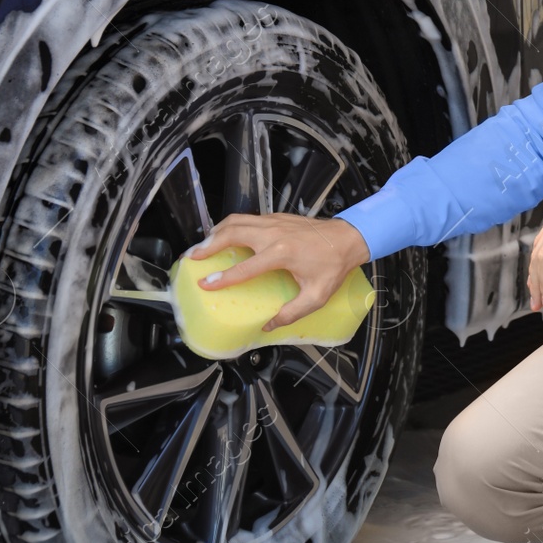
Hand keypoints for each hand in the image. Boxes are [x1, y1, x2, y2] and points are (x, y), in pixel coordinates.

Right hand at [188, 213, 370, 331]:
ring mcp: (275, 222)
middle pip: (232, 233)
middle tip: (193, 257)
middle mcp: (274, 233)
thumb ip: (292, 312)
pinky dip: (231, 225)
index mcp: (282, 253)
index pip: (244, 267)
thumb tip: (268, 324)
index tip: (205, 284)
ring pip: (237, 220)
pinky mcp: (277, 217)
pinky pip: (247, 218)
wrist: (350, 237)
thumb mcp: (317, 296)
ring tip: (203, 244)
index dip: (223, 278)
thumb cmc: (334, 265)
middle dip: (209, 244)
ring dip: (217, 231)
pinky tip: (226, 235)